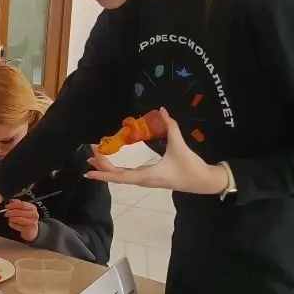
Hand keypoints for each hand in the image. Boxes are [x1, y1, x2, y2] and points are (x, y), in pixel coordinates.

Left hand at [5, 199, 39, 241]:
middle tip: (6, 213)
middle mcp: (33, 214)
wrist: (31, 230)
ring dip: (11, 218)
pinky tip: (12, 223)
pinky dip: (12, 224)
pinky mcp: (28, 229)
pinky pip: (17, 226)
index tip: (7, 206)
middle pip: (19, 212)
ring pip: (18, 219)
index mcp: (32, 207)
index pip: (21, 204)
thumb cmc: (26, 218)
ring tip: (10, 218)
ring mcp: (32, 222)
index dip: (12, 205)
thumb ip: (18, 204)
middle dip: (10, 212)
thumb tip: (11, 201)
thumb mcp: (24, 210)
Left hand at [86, 108, 228, 194]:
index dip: (104, 173)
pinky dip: (116, 170)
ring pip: (121, 177)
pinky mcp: (148, 178)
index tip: (90, 171)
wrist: (203, 182)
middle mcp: (143, 180)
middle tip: (91, 152)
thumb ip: (171, 127)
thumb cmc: (190, 167)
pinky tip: (109, 165)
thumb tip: (162, 111)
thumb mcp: (180, 147)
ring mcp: (145, 180)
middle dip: (102, 165)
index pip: (121, 176)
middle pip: (117, 176)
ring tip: (93, 159)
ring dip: (107, 168)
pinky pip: (127, 175)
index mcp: (147, 175)